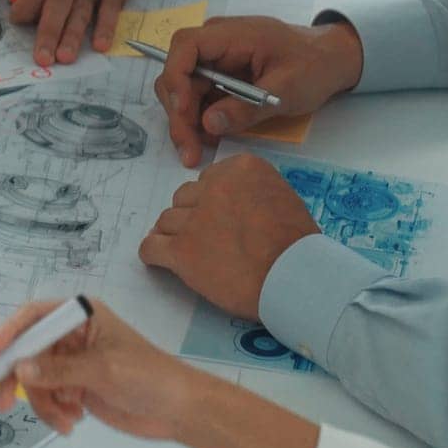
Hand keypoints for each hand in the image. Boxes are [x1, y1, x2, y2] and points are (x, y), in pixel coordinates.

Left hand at [0, 0, 143, 66]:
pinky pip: (112, 7)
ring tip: (65, 58)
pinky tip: (100, 45)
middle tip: (42, 58)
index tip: (16, 22)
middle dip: (49, 31)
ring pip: (83, 9)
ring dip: (74, 35)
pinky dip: (108, 26)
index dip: (26, 5)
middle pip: (59, 2)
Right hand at [0, 299, 198, 441]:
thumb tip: (20, 370)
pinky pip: (47, 397)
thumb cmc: (147, 376)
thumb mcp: (102, 369)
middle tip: (4, 401)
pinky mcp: (74, 387)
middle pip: (27, 351)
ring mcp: (72, 363)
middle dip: (19, 378)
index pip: (34, 316)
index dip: (9, 332)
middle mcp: (71, 336)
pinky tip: (74, 420)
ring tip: (66, 420)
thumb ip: (58, 370)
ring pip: (35, 380)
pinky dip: (54, 411)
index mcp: (80, 316)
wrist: (178, 409)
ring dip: (45, 403)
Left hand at [139, 154, 320, 319]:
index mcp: (240, 169)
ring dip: (175, 236)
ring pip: (166, 221)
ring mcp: (195, 219)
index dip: (212, 202)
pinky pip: (150, 246)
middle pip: (184, 198)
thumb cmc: (297, 246)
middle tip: (208, 239)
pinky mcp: (182, 250)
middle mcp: (214, 188)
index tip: (223, 220)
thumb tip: (227, 206)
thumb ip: (248, 194)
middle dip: (192, 217)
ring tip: (194, 255)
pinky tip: (162, 261)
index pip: (207, 180)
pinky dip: (153, 254)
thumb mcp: (281, 199)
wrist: (297, 278)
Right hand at [155, 17, 363, 166]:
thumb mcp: (287, 89)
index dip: (176, 78)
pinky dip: (200, 120)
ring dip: (186, 122)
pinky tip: (209, 140)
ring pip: (184, 91)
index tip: (184, 112)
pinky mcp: (220, 77)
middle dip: (178, 113)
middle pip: (178, 75)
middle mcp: (216, 44)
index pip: (185, 46)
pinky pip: (199, 98)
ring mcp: (217, 60)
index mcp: (232, 35)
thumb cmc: (315, 65)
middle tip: (188, 148)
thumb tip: (207, 124)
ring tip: (197, 151)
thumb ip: (248, 107)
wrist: (332, 60)